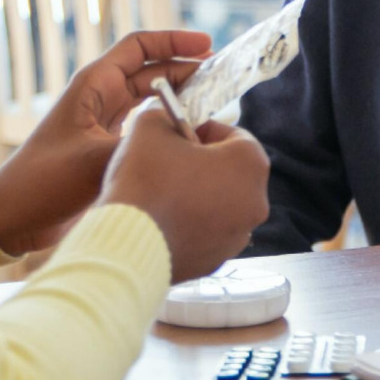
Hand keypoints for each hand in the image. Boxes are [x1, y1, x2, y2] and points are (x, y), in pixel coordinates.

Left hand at [0, 30, 212, 254]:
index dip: (173, 41)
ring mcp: (105, 123)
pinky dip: (170, 124)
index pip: (139, 47)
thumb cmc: (44, 181)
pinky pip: (147, 125)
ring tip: (215, 101)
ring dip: (181, 96)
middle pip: (152, 70)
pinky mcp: (108, 147)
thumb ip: (138, 145)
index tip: (207, 45)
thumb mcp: (94, 160)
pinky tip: (191, 134)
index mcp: (93, 85)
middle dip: (187, 69)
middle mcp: (100, 98)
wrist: (15, 217)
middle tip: (222, 76)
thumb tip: (182, 138)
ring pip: (152, 98)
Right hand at [102, 107, 270, 282]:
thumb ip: (166, 117)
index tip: (177, 139)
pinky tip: (162, 223)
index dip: (202, 132)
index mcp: (250, 163)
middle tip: (168, 166)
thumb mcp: (150, 126)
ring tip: (162, 197)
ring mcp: (238, 236)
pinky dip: (191, 226)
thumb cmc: (145, 179)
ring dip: (198, 197)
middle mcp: (256, 202)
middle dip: (203, 165)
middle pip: (230, 172)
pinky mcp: (217, 262)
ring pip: (220, 205)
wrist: (123, 245)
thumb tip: (168, 123)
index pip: (233, 135)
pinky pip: (207, 234)